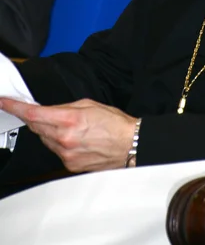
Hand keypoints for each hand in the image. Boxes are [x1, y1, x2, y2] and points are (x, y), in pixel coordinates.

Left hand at [0, 98, 137, 172]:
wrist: (129, 144)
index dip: (15, 107)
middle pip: (36, 127)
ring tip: (70, 126)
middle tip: (42, 112)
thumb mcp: (90, 104)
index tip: (4, 102)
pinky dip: (59, 142)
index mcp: (69, 119)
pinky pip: (55, 151)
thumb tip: (49, 109)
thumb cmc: (115, 123)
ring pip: (45, 139)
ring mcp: (66, 154)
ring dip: (49, 131)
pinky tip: (74, 138)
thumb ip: (65, 107)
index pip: (34, 113)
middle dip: (36, 118)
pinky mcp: (70, 165)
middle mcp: (64, 138)